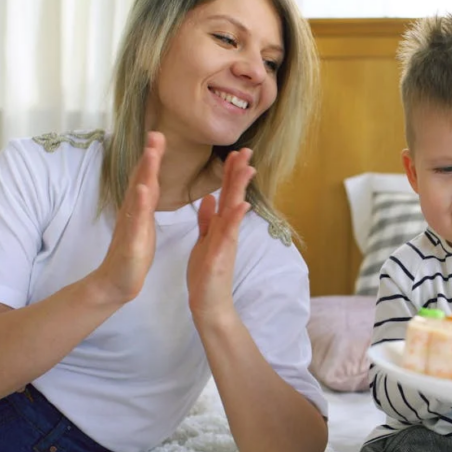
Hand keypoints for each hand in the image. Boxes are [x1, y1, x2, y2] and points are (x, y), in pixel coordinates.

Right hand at [90, 131, 162, 303]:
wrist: (117, 281)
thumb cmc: (134, 251)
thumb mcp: (143, 221)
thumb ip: (147, 200)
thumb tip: (149, 180)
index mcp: (140, 208)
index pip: (148, 178)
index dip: (153, 157)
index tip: (159, 135)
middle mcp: (133, 212)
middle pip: (141, 180)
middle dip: (149, 156)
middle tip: (156, 134)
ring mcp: (130, 225)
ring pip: (138, 196)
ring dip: (144, 174)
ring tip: (151, 154)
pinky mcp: (131, 242)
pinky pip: (135, 222)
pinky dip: (139, 206)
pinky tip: (143, 192)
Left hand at [187, 148, 254, 327]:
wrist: (208, 302)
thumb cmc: (206, 273)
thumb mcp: (204, 240)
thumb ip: (208, 220)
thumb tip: (210, 198)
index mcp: (220, 226)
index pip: (226, 194)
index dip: (230, 173)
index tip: (235, 152)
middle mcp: (227, 230)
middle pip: (234, 196)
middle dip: (239, 173)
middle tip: (246, 150)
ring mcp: (227, 242)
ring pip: (235, 210)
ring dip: (241, 189)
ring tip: (247, 168)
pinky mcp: (222, 255)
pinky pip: (229, 234)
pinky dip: (235, 219)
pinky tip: (241, 205)